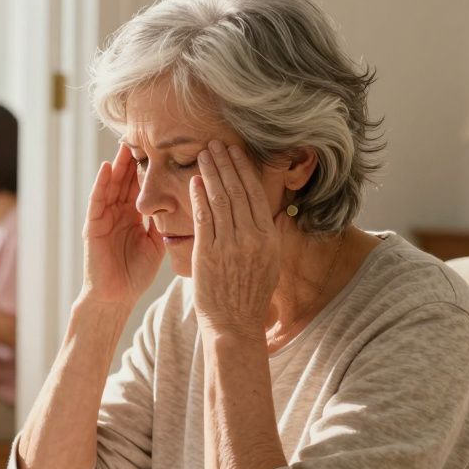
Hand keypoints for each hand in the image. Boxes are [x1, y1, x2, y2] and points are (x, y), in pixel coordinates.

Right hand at [80, 143, 164, 306]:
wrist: (115, 297)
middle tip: (144, 134)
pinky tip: (105, 168)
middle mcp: (118, 213)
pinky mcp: (92, 226)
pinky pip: (96, 201)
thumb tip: (186, 207)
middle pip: (127, 180)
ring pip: (112, 185)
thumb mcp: (156, 244)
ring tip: (124, 143)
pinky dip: (100, 184)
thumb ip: (164, 224)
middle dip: (134, 158)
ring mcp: (104, 217)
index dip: (151, 168)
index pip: (143, 186)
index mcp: (134, 216)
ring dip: (117, 164)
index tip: (164, 148)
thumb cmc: (135, 274)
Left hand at [188, 140, 279, 338]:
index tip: (236, 152)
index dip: (244, 170)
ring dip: (211, 173)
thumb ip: (269, 237)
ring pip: (221, 199)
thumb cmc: (248, 295)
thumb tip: (274, 215)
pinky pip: (204, 218)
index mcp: (269, 238)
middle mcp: (252, 238)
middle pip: (238, 191)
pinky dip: (199, 197)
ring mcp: (231, 245)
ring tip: (203, 155)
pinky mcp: (209, 253)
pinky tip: (194, 182)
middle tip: (216, 144)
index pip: (256, 194)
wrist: (234, 325)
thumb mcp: (268, 264)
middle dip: (226, 164)